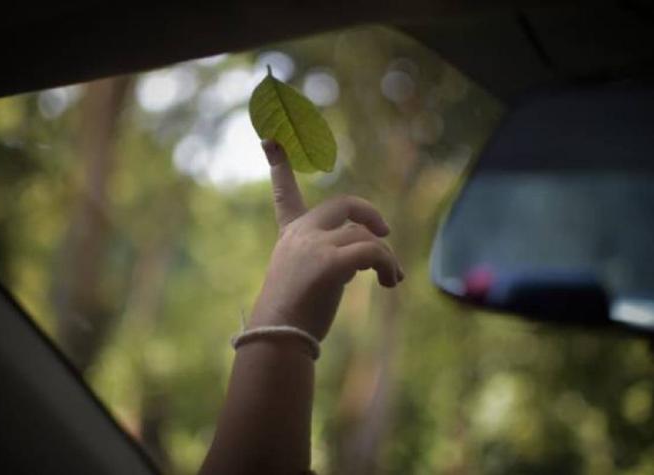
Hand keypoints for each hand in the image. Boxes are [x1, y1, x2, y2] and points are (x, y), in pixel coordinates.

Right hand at [250, 140, 404, 341]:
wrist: (278, 338)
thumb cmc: (292, 316)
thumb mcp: (305, 277)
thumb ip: (328, 256)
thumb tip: (365, 255)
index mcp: (290, 236)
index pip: (285, 195)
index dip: (278, 165)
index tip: (270, 138)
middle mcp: (300, 234)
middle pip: (343, 205)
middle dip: (369, 213)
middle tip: (384, 234)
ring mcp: (314, 245)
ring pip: (365, 236)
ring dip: (386, 257)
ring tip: (391, 280)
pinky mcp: (330, 262)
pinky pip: (373, 252)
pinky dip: (388, 265)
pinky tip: (390, 283)